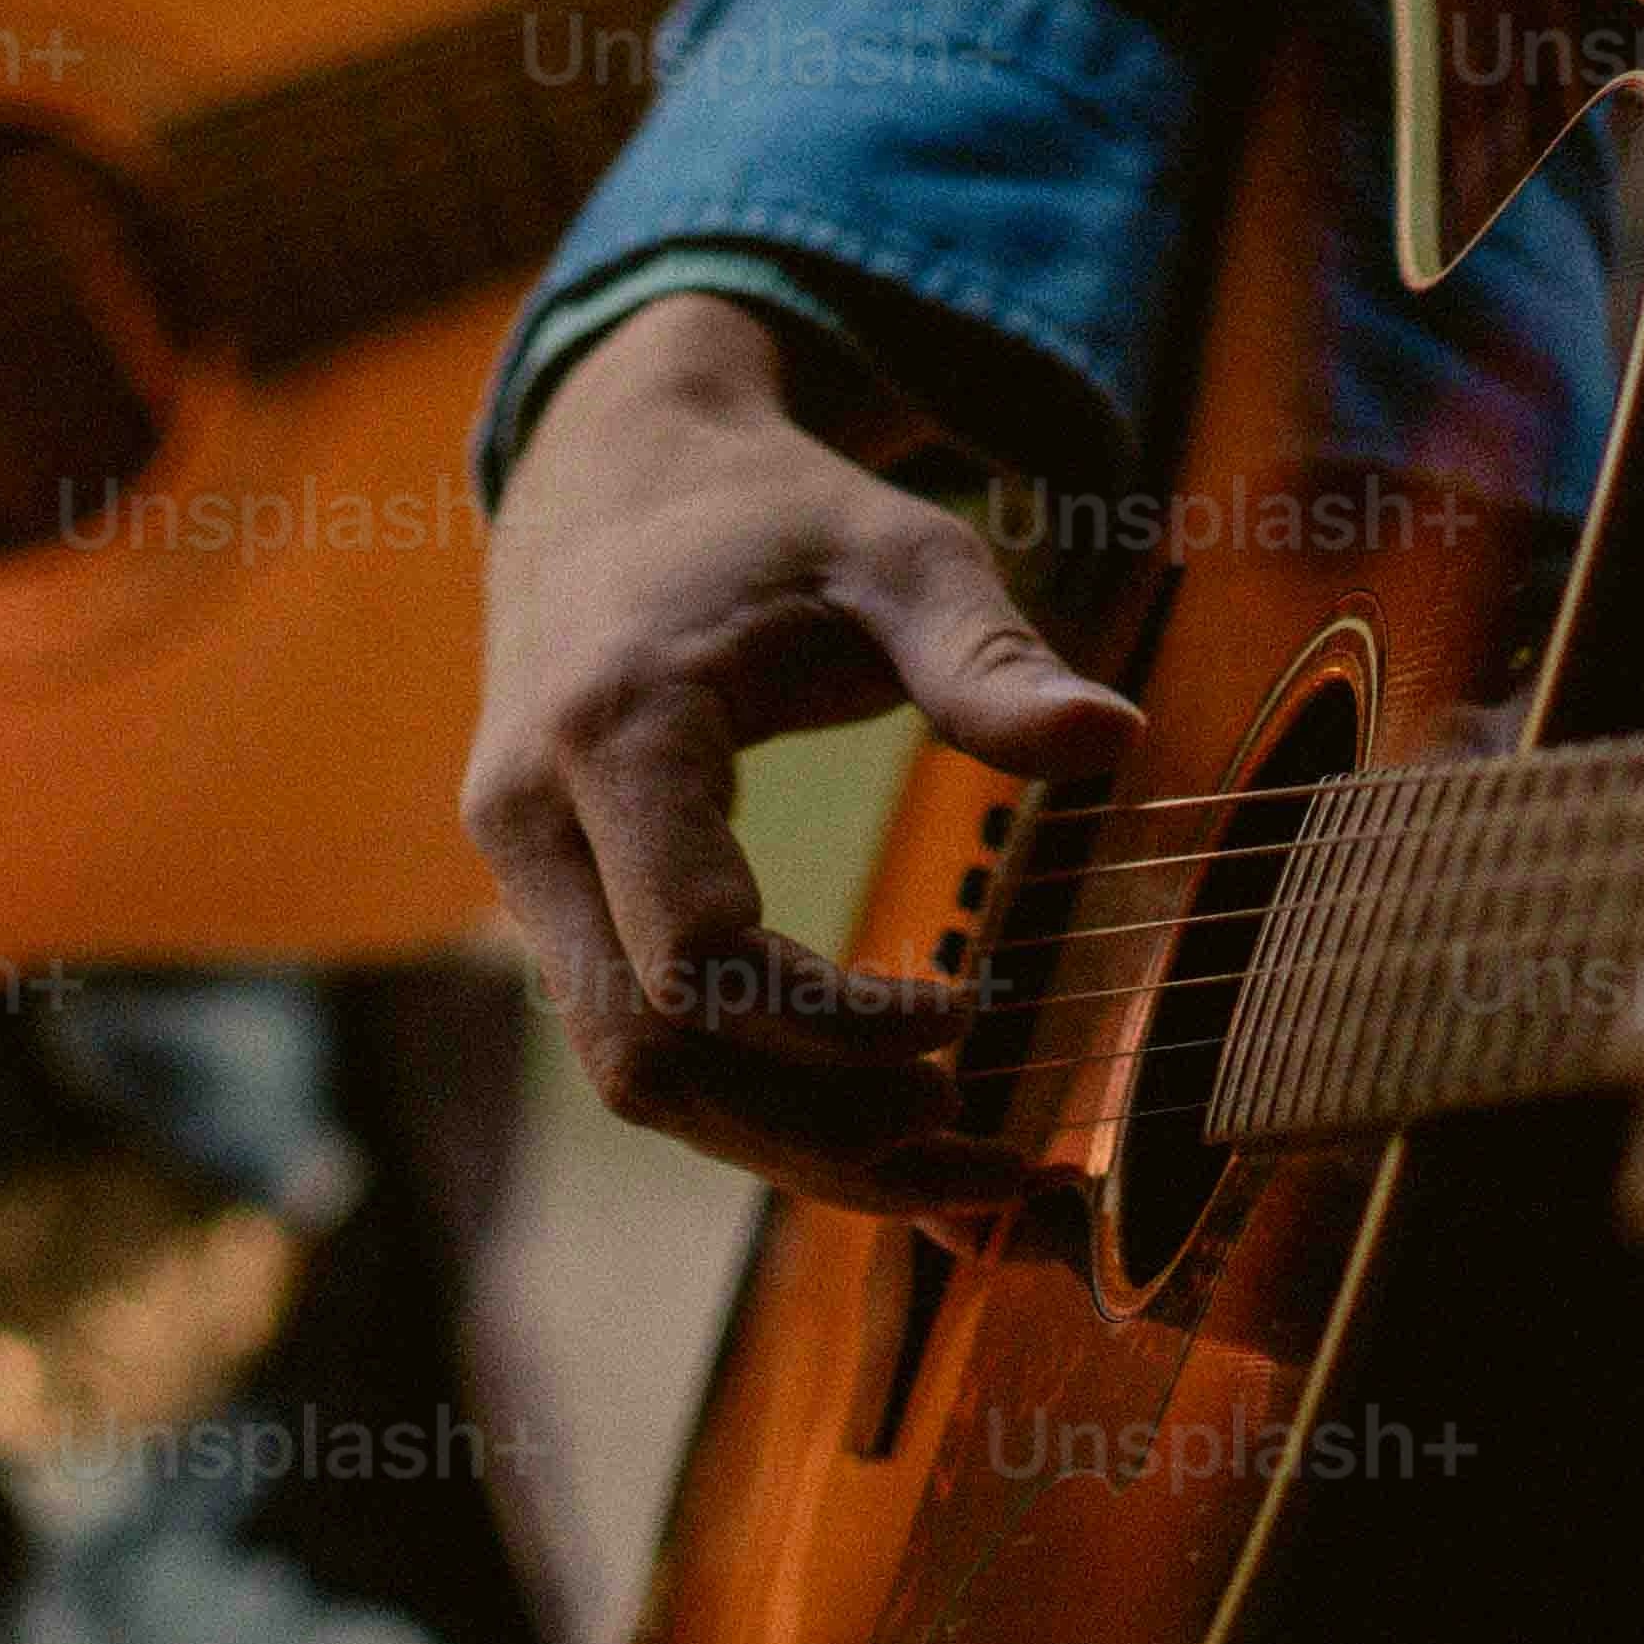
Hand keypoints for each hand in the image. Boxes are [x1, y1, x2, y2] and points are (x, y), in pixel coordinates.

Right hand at [465, 282, 1139, 1211]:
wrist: (611, 473)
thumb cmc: (770, 515)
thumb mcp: (896, 552)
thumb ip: (989, 656)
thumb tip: (1119, 737)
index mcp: (612, 727)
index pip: (700, 952)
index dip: (837, 1026)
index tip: (974, 1006)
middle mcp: (534, 816)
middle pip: (650, 1055)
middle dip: (819, 1136)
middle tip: (986, 1154)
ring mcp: (524, 870)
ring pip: (632, 1076)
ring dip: (789, 1149)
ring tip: (954, 1170)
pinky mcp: (549, 902)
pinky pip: (635, 1040)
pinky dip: (754, 1104)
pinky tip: (876, 1129)